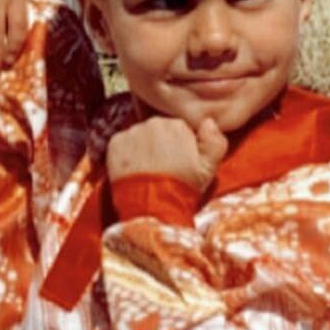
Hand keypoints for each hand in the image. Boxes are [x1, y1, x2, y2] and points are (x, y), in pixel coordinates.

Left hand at [106, 115, 228, 194]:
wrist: (153, 207)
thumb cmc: (183, 187)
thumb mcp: (209, 167)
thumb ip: (215, 141)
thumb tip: (209, 121)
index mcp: (177, 124)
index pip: (177, 128)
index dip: (179, 145)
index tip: (178, 160)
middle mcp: (153, 123)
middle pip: (157, 129)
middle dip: (159, 144)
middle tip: (162, 166)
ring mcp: (132, 132)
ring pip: (139, 135)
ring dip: (142, 148)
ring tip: (147, 169)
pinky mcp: (115, 144)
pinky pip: (121, 143)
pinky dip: (125, 154)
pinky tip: (133, 169)